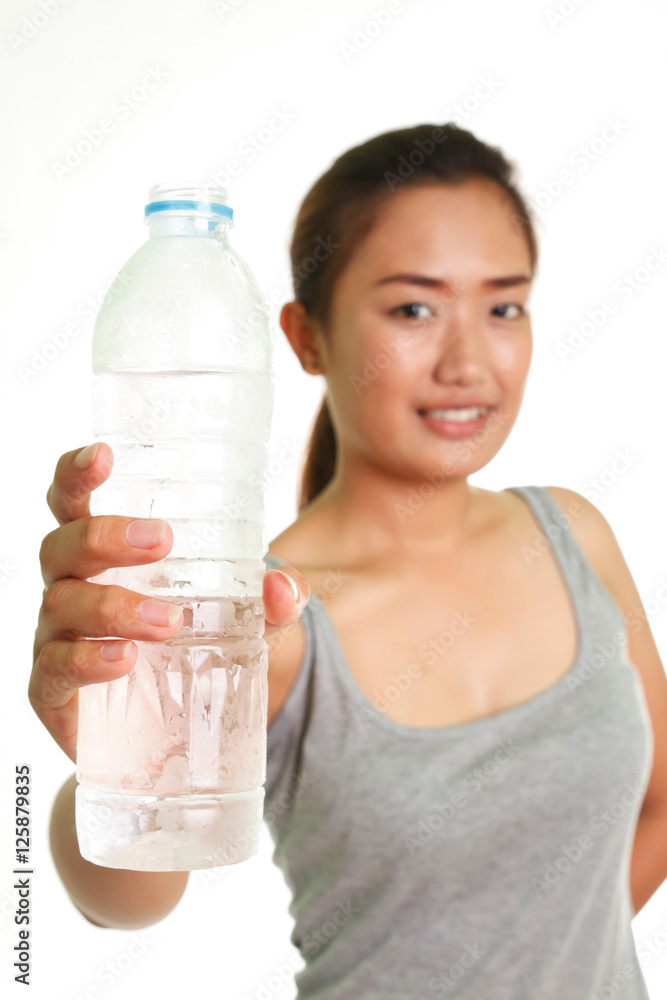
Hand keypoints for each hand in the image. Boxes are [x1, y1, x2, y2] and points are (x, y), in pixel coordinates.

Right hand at [29, 442, 309, 764]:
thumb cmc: (205, 645)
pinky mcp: (56, 690)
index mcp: (105, 554)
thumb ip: (275, 600)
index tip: (105, 454)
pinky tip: (125, 658)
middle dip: (105, 537)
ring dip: (114, 605)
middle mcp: (72, 586)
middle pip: (61, 546)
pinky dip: (89, 659)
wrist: (189, 726)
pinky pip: (56, 667)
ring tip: (168, 620)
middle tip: (160, 540)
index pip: (73, 503)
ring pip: (62, 604)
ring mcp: (58, 637)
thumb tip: (284, 587)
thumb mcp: (252, 617)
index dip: (77, 474)